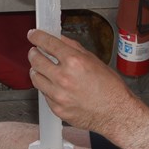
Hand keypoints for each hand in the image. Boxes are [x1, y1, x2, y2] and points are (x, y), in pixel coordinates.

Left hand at [26, 28, 141, 132]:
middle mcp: (64, 78)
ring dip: (37, 71)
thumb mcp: (94, 60)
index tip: (33, 35)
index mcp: (74, 62)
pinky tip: (55, 86)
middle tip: (35, 52)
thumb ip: (73, 48)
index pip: (47, 43)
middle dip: (33, 53)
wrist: (115, 113)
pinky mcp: (56, 108)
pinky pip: (44, 94)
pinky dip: (47, 88)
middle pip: (36, 60)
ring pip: (35, 78)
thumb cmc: (110, 88)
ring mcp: (58, 95)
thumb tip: (59, 40)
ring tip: (42, 69)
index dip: (37, 36)